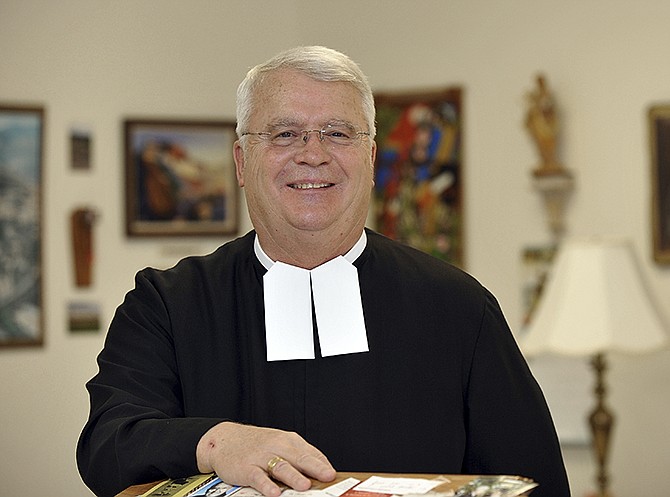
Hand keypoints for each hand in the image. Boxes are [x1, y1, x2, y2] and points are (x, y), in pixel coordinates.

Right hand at [196, 422, 335, 496]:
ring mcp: (262, 457)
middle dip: (315, 468)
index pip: (310, 453)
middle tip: (327, 477)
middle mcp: (277, 446)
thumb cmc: (257, 444)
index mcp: (289, 441)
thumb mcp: (280, 444)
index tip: (335, 476)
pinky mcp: (246, 468)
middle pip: (299, 458)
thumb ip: (299, 456)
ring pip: (281, 466)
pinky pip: (258, 477)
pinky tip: (274, 493)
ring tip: (305, 486)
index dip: (323, 465)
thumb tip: (323, 470)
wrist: (225, 439)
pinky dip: (266, 485)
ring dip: (294, 477)